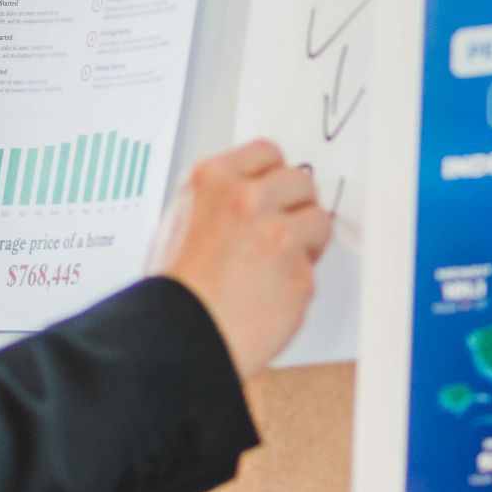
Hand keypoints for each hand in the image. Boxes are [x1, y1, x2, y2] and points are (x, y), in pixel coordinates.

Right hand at [148, 140, 332, 380]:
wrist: (178, 338)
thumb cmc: (173, 290)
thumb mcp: (180, 221)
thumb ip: (219, 199)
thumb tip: (251, 193)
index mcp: (213, 180)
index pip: (267, 152)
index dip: (273, 175)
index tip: (275, 190)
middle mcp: (247, 200)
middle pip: (301, 181)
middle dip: (295, 205)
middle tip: (280, 231)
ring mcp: (277, 235)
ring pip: (318, 220)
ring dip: (305, 241)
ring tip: (276, 264)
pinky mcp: (299, 274)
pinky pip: (313, 268)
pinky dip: (298, 281)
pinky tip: (270, 294)